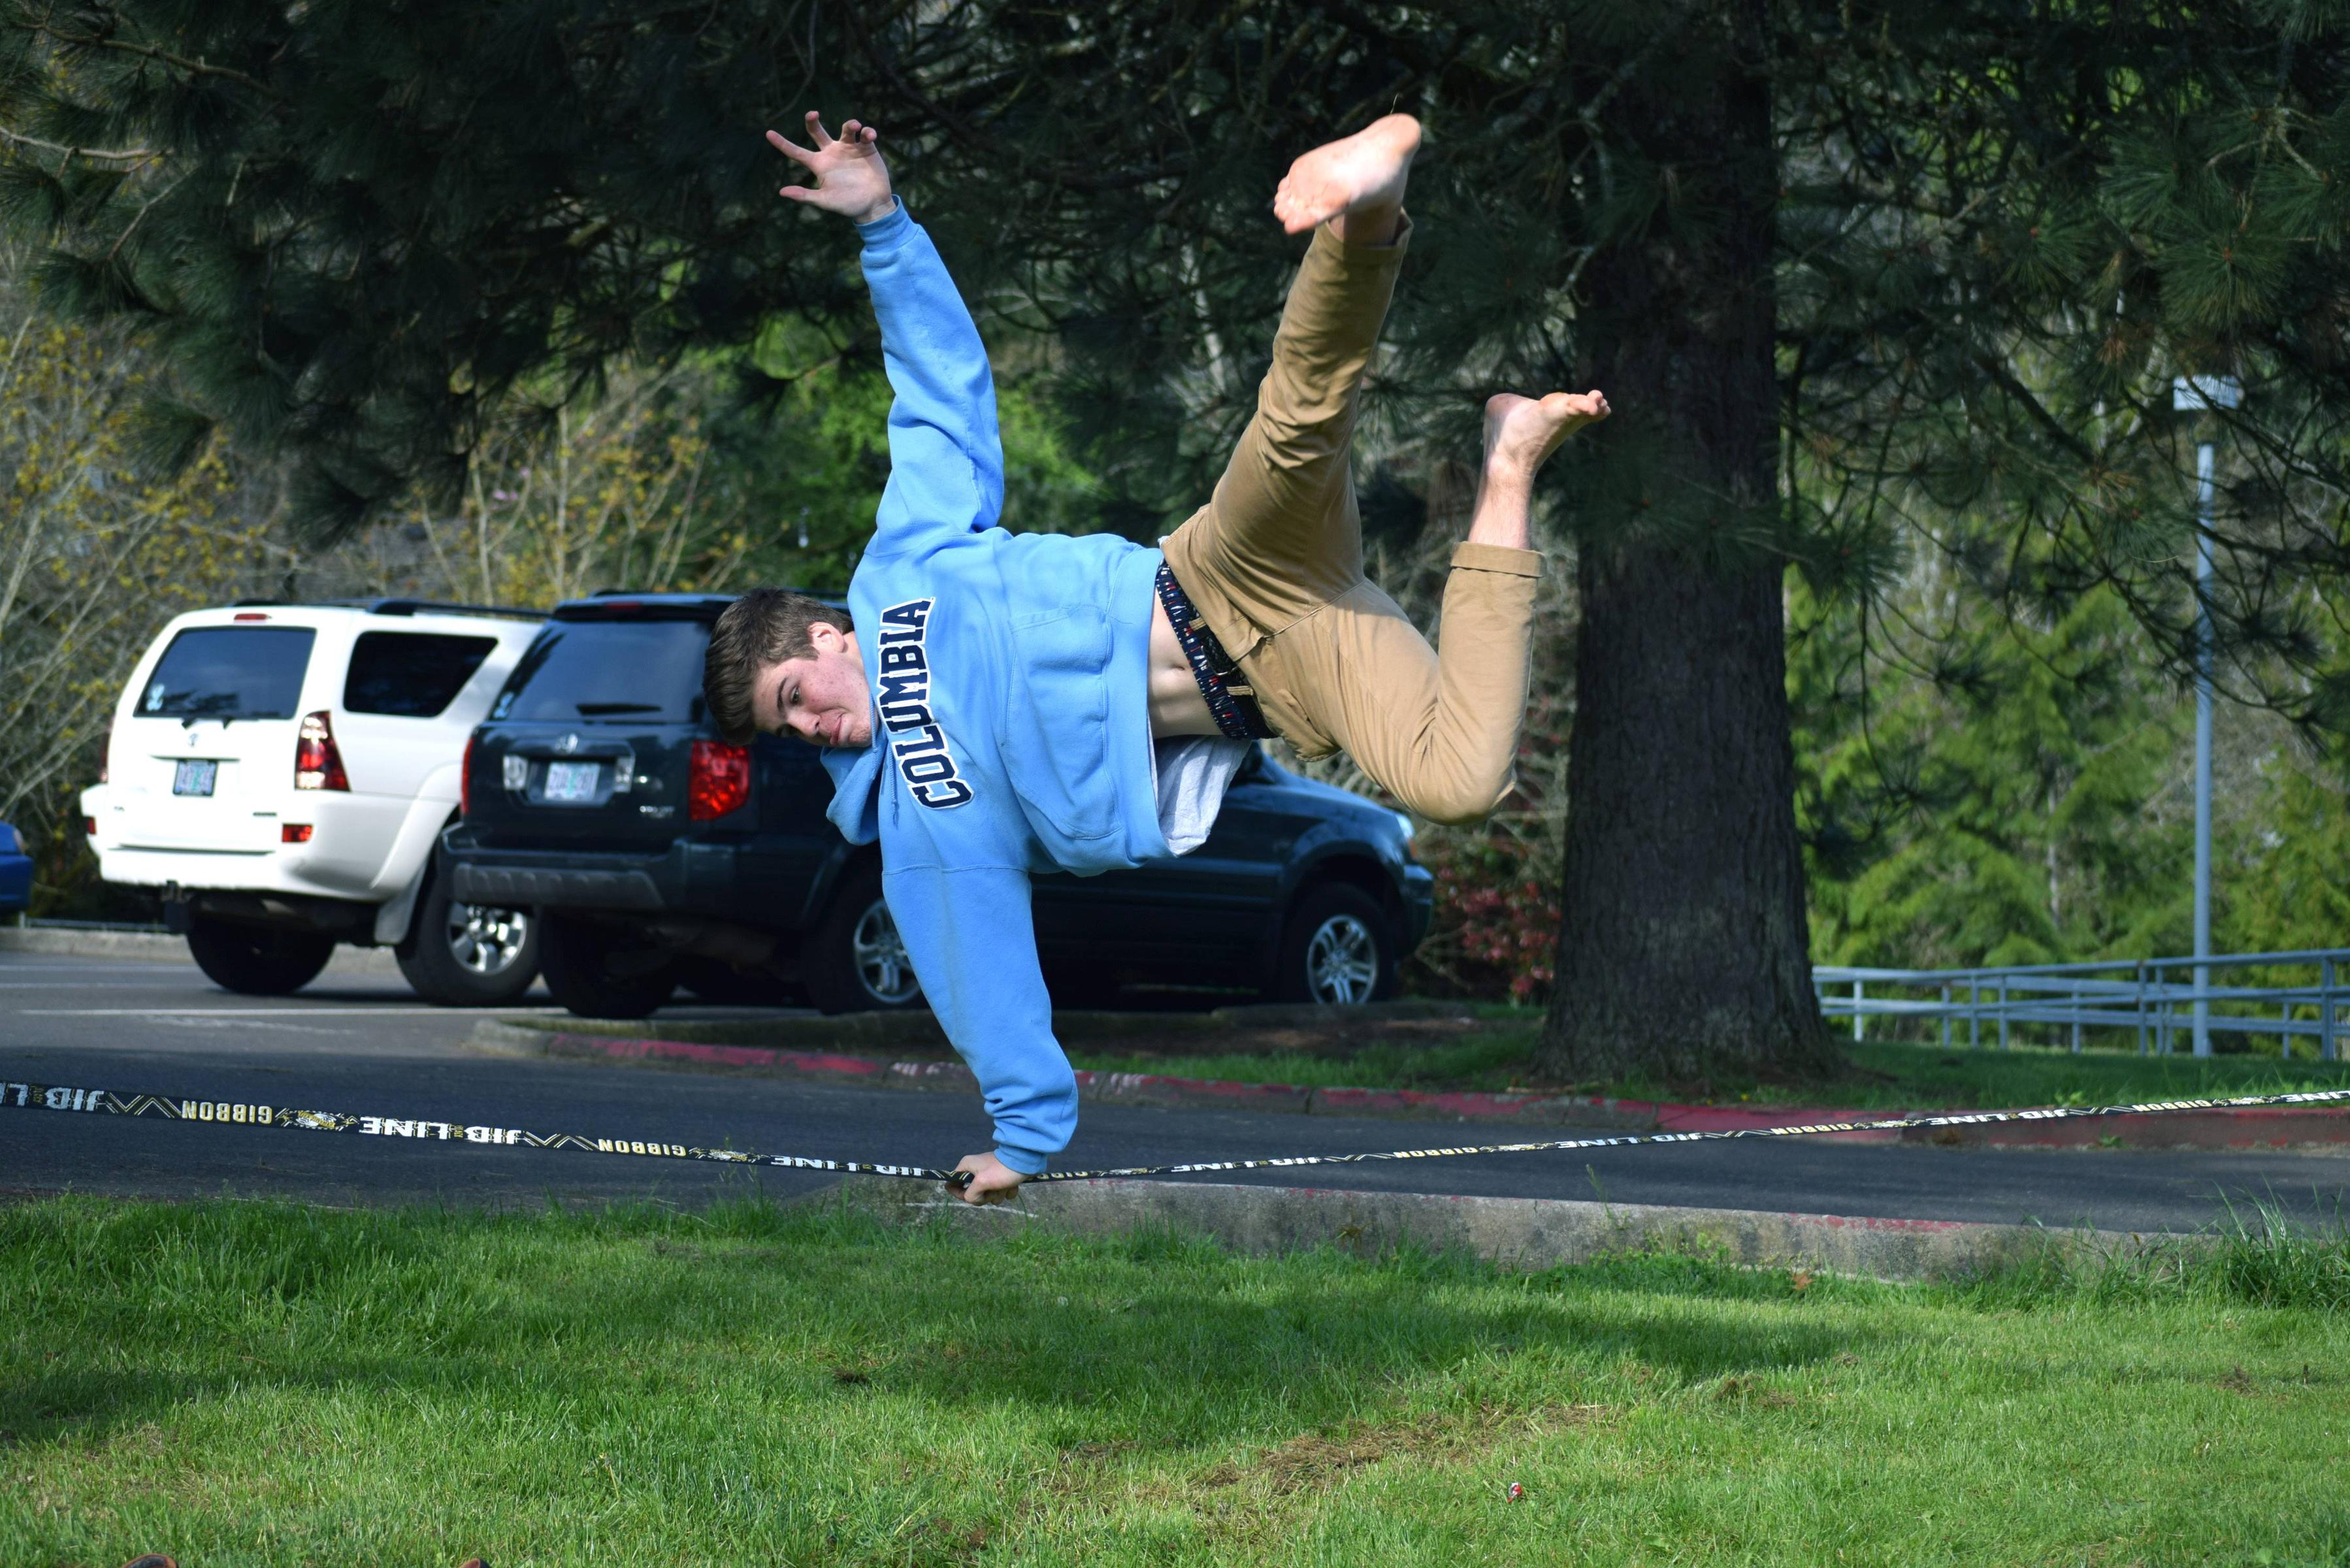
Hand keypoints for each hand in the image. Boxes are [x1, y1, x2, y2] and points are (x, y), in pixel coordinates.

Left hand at [767, 112, 896, 224]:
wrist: (873, 206)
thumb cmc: (848, 205)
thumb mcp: (825, 201)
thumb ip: (805, 196)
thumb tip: (782, 192)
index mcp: (819, 165)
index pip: (796, 152)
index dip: (782, 143)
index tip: (768, 133)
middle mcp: (832, 153)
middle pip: (817, 131)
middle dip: (812, 121)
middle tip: (812, 114)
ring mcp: (849, 149)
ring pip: (845, 129)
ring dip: (850, 124)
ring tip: (855, 127)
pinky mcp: (866, 148)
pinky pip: (865, 134)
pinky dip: (867, 132)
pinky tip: (869, 136)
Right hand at [949, 1152, 1027, 1205]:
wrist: (1026, 1161)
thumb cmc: (1001, 1170)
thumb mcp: (981, 1182)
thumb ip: (971, 1194)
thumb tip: (972, 1199)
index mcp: (967, 1166)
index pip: (952, 1184)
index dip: (960, 1193)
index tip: (972, 1194)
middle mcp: (976, 1170)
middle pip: (972, 1194)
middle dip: (985, 1195)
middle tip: (992, 1188)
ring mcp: (990, 1175)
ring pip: (988, 1196)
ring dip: (998, 1194)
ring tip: (1005, 1185)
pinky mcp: (1002, 1179)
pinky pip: (1001, 1194)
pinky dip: (1008, 1192)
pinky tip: (1012, 1184)